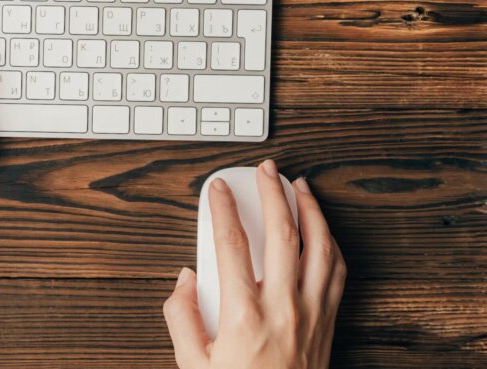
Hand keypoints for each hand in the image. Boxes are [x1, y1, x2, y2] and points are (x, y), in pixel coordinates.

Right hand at [163, 160, 346, 368]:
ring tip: (299, 186)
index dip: (221, 206)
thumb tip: (186, 278)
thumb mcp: (192, 363)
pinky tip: (321, 229)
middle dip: (272, 191)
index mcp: (244, 314)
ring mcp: (312, 312)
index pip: (231, 242)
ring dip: (310, 209)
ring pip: (319, 245)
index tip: (216, 187)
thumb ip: (181, 314)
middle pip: (282, 232)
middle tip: (264, 169)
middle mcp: (283, 306)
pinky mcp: (329, 321)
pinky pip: (337, 270)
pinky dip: (330, 241)